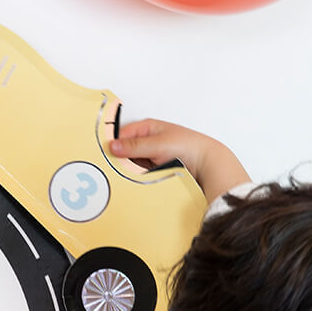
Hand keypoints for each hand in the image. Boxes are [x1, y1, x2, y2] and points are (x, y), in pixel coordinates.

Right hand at [110, 118, 249, 203]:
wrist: (207, 165)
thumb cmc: (188, 146)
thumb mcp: (157, 144)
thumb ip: (134, 146)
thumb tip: (112, 146)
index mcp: (147, 128)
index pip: (121, 135)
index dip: (112, 144)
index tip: (103, 156)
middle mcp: (147, 141)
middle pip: (124, 151)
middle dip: (119, 160)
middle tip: (110, 169)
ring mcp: (151, 156)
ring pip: (131, 164)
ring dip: (128, 171)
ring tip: (122, 177)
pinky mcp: (155, 170)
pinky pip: (140, 174)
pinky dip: (136, 178)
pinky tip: (133, 182)